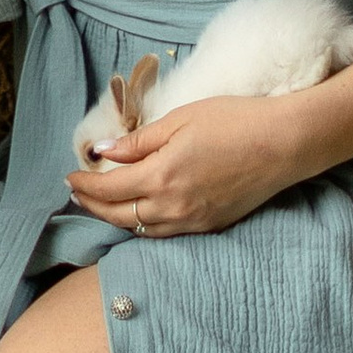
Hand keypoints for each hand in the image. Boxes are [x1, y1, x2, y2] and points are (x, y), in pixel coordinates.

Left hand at [63, 95, 315, 239]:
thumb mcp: (180, 120)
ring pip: (141, 229)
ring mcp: (192, 221)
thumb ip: (139, 142)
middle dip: (93, 205)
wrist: (283, 144)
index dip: (85, 185)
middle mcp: (173, 206)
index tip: (70, 176)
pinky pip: (165, 233)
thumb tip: (102, 151)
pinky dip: (143, 225)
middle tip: (77, 193)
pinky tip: (138, 212)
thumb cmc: (233, 121)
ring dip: (115, 218)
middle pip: (119, 215)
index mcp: (162, 176)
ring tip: (100, 204)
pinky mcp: (209, 226)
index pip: (109, 189)